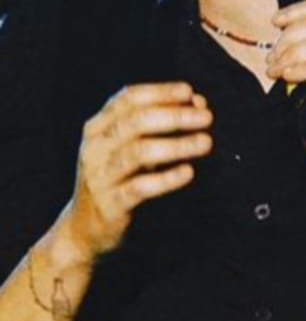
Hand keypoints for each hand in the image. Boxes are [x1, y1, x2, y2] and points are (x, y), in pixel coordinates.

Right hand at [61, 83, 211, 262]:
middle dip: (174, 116)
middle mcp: (95, 148)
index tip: (190, 92)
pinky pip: (140, 187)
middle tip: (206, 116)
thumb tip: (198, 101)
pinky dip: (166, 178)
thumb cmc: (117, 179)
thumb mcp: (130, 147)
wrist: (84, 228)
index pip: (127, 99)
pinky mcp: (110, 204)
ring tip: (206, 141)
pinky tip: (188, 172)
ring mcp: (99, 176)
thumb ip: (160, 124)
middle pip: (135, 122)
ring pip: (138, 153)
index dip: (160, 92)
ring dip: (177, 145)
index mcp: (97, 128)